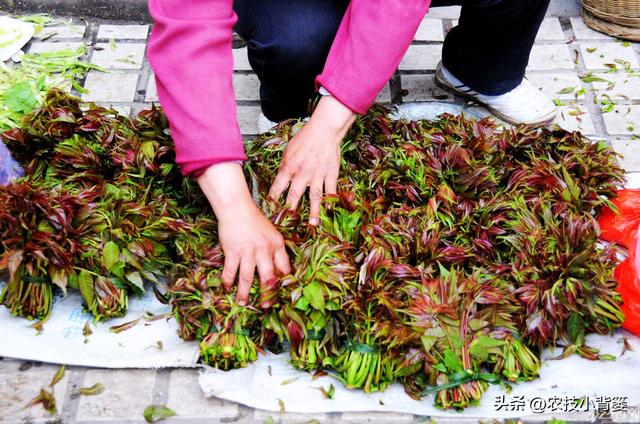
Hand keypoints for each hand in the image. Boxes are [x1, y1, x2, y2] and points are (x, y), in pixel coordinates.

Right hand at [197, 162, 289, 306]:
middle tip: (267, 306)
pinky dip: (228, 280)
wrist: (237, 207)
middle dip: (267, 293)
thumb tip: (277, 273)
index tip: (283, 294)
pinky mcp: (233, 250)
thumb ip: (275, 251)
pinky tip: (227, 288)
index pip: (284, 267)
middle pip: (268, 276)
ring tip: (242, 303)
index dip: (284, 282)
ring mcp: (248, 250)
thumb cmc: (254, 221)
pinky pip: (231, 270)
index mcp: (277, 244)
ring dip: (244, 292)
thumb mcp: (271, 234)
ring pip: (248, 277)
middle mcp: (264, 249)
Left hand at [269, 95, 355, 224]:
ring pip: (314, 197)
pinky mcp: (330, 174)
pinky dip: (331, 200)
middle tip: (288, 223)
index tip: (270, 209)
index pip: (278, 186)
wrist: (324, 130)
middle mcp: (302, 173)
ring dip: (313, 212)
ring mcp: (317, 175)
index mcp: (289, 167)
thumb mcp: (288, 150)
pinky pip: (330, 190)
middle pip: (295, 195)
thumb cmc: (305, 137)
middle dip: (290, 210)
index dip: (273, 199)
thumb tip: (281, 177)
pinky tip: (330, 210)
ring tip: (312, 224)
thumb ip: (285, 165)